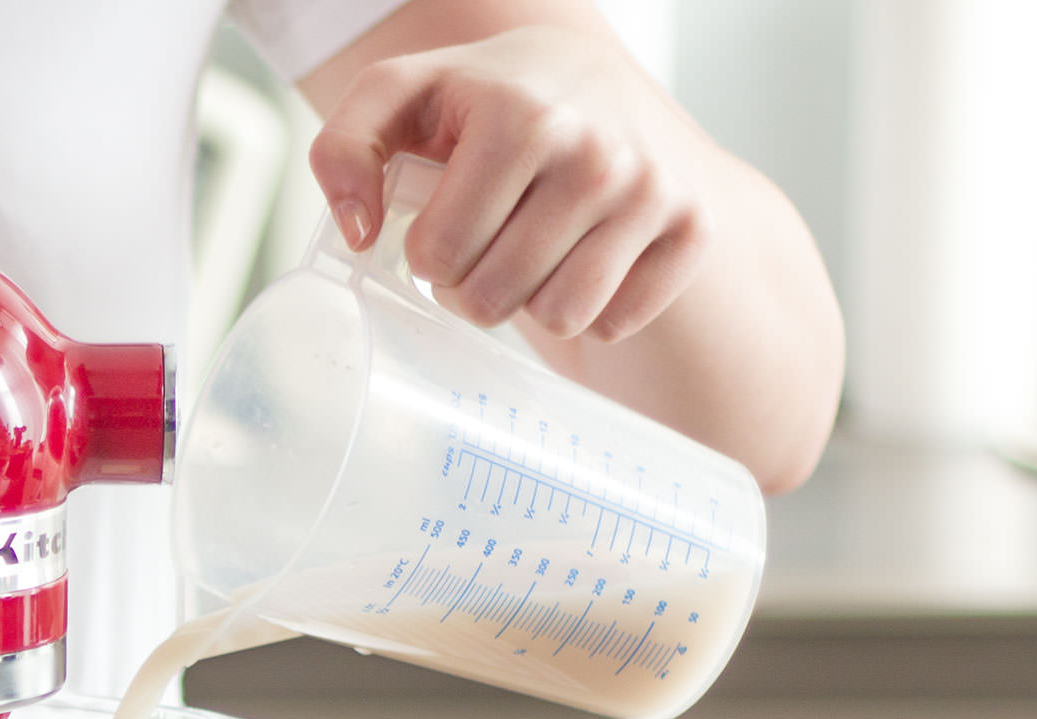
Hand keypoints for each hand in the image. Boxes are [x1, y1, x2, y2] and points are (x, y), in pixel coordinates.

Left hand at [309, 26, 710, 344]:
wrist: (593, 78)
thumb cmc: (485, 98)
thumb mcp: (400, 96)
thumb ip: (344, 149)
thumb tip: (359, 234)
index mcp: (521, 115)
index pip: (440, 254)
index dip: (429, 254)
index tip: (444, 225)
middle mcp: (597, 153)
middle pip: (493, 296)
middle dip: (473, 286)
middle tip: (483, 247)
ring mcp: (653, 190)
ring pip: (559, 317)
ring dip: (530, 303)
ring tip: (527, 252)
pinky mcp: (692, 227)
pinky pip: (614, 323)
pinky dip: (591, 309)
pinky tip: (583, 257)